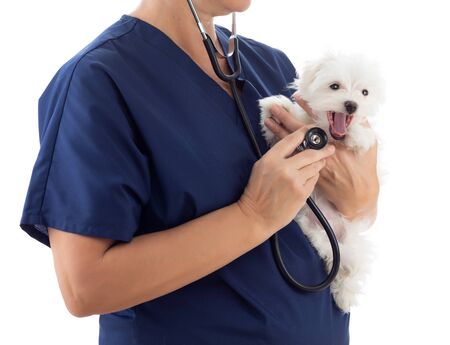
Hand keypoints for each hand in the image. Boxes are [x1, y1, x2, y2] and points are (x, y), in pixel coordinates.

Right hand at [238, 125, 335, 236]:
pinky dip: (313, 177)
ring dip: (319, 163)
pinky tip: (310, 177)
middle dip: (322, 150)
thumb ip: (276, 155)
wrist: (257, 215)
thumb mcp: (260, 167)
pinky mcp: (302, 193)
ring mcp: (294, 181)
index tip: (311, 129)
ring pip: (314, 167)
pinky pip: (313, 180)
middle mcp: (284, 168)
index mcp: (271, 159)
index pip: (291, 140)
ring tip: (321, 162)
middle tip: (330, 148)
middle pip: (309, 154)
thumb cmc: (257, 191)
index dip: (304, 132)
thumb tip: (294, 146)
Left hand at [264, 93, 378, 220]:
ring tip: (268, 121)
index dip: (306, 108)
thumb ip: (362, 126)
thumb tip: (357, 111)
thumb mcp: (369, 145)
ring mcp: (310, 162)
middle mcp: (318, 150)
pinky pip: (291, 157)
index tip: (296, 96)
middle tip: (273, 107)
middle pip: (298, 130)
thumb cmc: (364, 170)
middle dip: (285, 117)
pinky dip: (282, 148)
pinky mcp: (305, 171)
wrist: (356, 196)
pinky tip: (274, 140)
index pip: (316, 120)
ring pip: (291, 144)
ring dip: (279, 131)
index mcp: (334, 141)